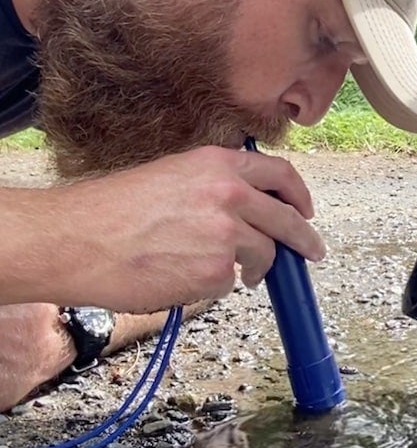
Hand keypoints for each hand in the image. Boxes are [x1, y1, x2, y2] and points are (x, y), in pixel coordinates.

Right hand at [0, 146, 324, 311]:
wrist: (75, 240)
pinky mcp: (215, 272)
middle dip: (303, 240)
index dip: (299, 195)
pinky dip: (211, 284)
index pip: (280, 174)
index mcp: (218, 164)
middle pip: (286, 220)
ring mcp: (226, 235)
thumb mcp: (171, 175)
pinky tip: (178, 275)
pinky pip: (228, 282)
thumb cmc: (111, 210)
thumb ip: (214, 187)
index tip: (306, 210)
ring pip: (260, 256)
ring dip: (250, 268)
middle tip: (311, 251)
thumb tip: (247, 211)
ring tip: (212, 268)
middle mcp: (230, 195)